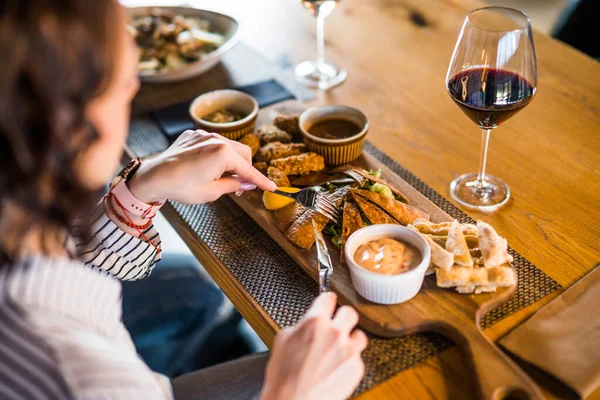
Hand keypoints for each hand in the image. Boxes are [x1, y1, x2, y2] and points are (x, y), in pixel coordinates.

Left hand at [127, 130, 276, 203]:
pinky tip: (207, 168)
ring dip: (231, 162)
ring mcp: (203, 135)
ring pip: (229, 146)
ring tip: (223, 178)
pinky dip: (216, 155)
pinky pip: (212, 143)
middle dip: (245, 169)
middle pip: (243, 153)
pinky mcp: (192, 135)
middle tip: (240, 187)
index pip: (249, 170)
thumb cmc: (182, 186)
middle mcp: (216, 139)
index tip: (272, 187)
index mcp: (224, 153)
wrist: (154, 177)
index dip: (261, 181)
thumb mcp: (212, 192)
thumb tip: (247, 183)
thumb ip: (234, 184)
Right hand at [261, 293, 366, 399]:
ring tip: (339, 348)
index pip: (328, 298)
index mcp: (315, 322)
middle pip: (349, 312)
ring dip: (350, 339)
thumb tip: (309, 322)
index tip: (328, 301)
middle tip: (336, 323)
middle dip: (341, 317)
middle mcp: (335, 333)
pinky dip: (349, 360)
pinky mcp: (356, 368)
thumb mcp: (283, 339)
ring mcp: (348, 351)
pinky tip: (336, 366)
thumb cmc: (284, 375)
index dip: (327, 300)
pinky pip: (358, 356)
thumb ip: (302, 325)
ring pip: (359, 334)